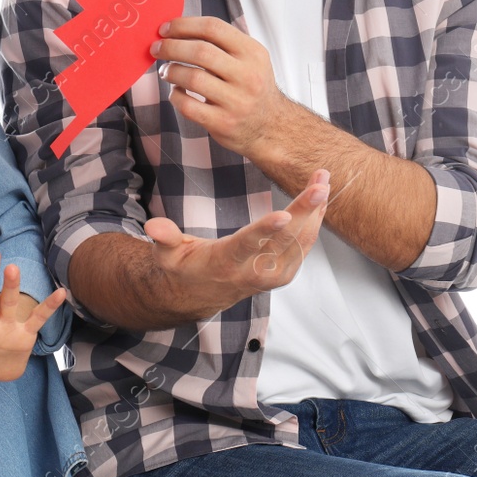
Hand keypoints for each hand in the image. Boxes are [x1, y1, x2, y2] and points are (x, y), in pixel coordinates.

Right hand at [145, 168, 329, 312]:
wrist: (199, 295)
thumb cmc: (183, 267)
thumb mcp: (166, 255)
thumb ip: (163, 238)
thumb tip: (153, 226)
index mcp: (226, 263)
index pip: (248, 245)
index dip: (266, 231)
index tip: (284, 214)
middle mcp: (254, 272)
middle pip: (285, 240)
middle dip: (305, 210)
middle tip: (320, 183)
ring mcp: (273, 275)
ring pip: (301, 242)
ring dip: (315, 211)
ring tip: (323, 181)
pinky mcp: (284, 273)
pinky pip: (305, 245)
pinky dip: (314, 221)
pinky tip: (320, 200)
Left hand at [150, 16, 292, 158]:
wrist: (270, 126)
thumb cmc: (251, 86)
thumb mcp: (250, 58)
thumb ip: (222, 43)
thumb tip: (177, 29)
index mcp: (253, 53)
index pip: (213, 28)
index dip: (183, 25)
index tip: (165, 29)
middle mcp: (247, 76)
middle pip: (200, 52)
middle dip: (171, 47)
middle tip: (157, 49)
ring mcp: (236, 101)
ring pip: (192, 79)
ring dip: (171, 71)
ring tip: (166, 71)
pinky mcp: (223, 123)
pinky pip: (188, 106)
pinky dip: (175, 96)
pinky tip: (176, 92)